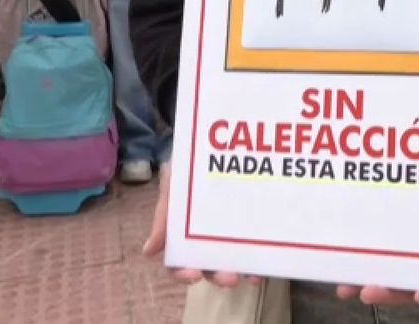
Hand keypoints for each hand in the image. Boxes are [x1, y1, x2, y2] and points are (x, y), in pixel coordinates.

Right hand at [142, 163, 262, 288]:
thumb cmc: (188, 165)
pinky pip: (258, 244)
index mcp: (184, 234)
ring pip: (235, 260)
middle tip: (230, 278)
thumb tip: (149, 252)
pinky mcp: (253, 223)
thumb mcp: (173, 183)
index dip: (183, 273)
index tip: (192, 274)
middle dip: (220, 276)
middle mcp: (208, 239)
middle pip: (211, 267)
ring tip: (252, 276)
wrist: (216, 139)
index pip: (179, 262)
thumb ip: (163, 214)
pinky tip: (268, 262)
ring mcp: (232, 232)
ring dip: (243, 271)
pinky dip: (263, 256)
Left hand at [334, 150, 418, 306]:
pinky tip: (339, 262)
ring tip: (349, 285)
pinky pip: (376, 247)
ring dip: (369, 281)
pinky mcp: (394, 228)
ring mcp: (415, 243)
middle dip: (392, 292)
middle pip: (416, 286)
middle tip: (371, 290)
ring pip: (393, 272)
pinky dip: (358, 257)